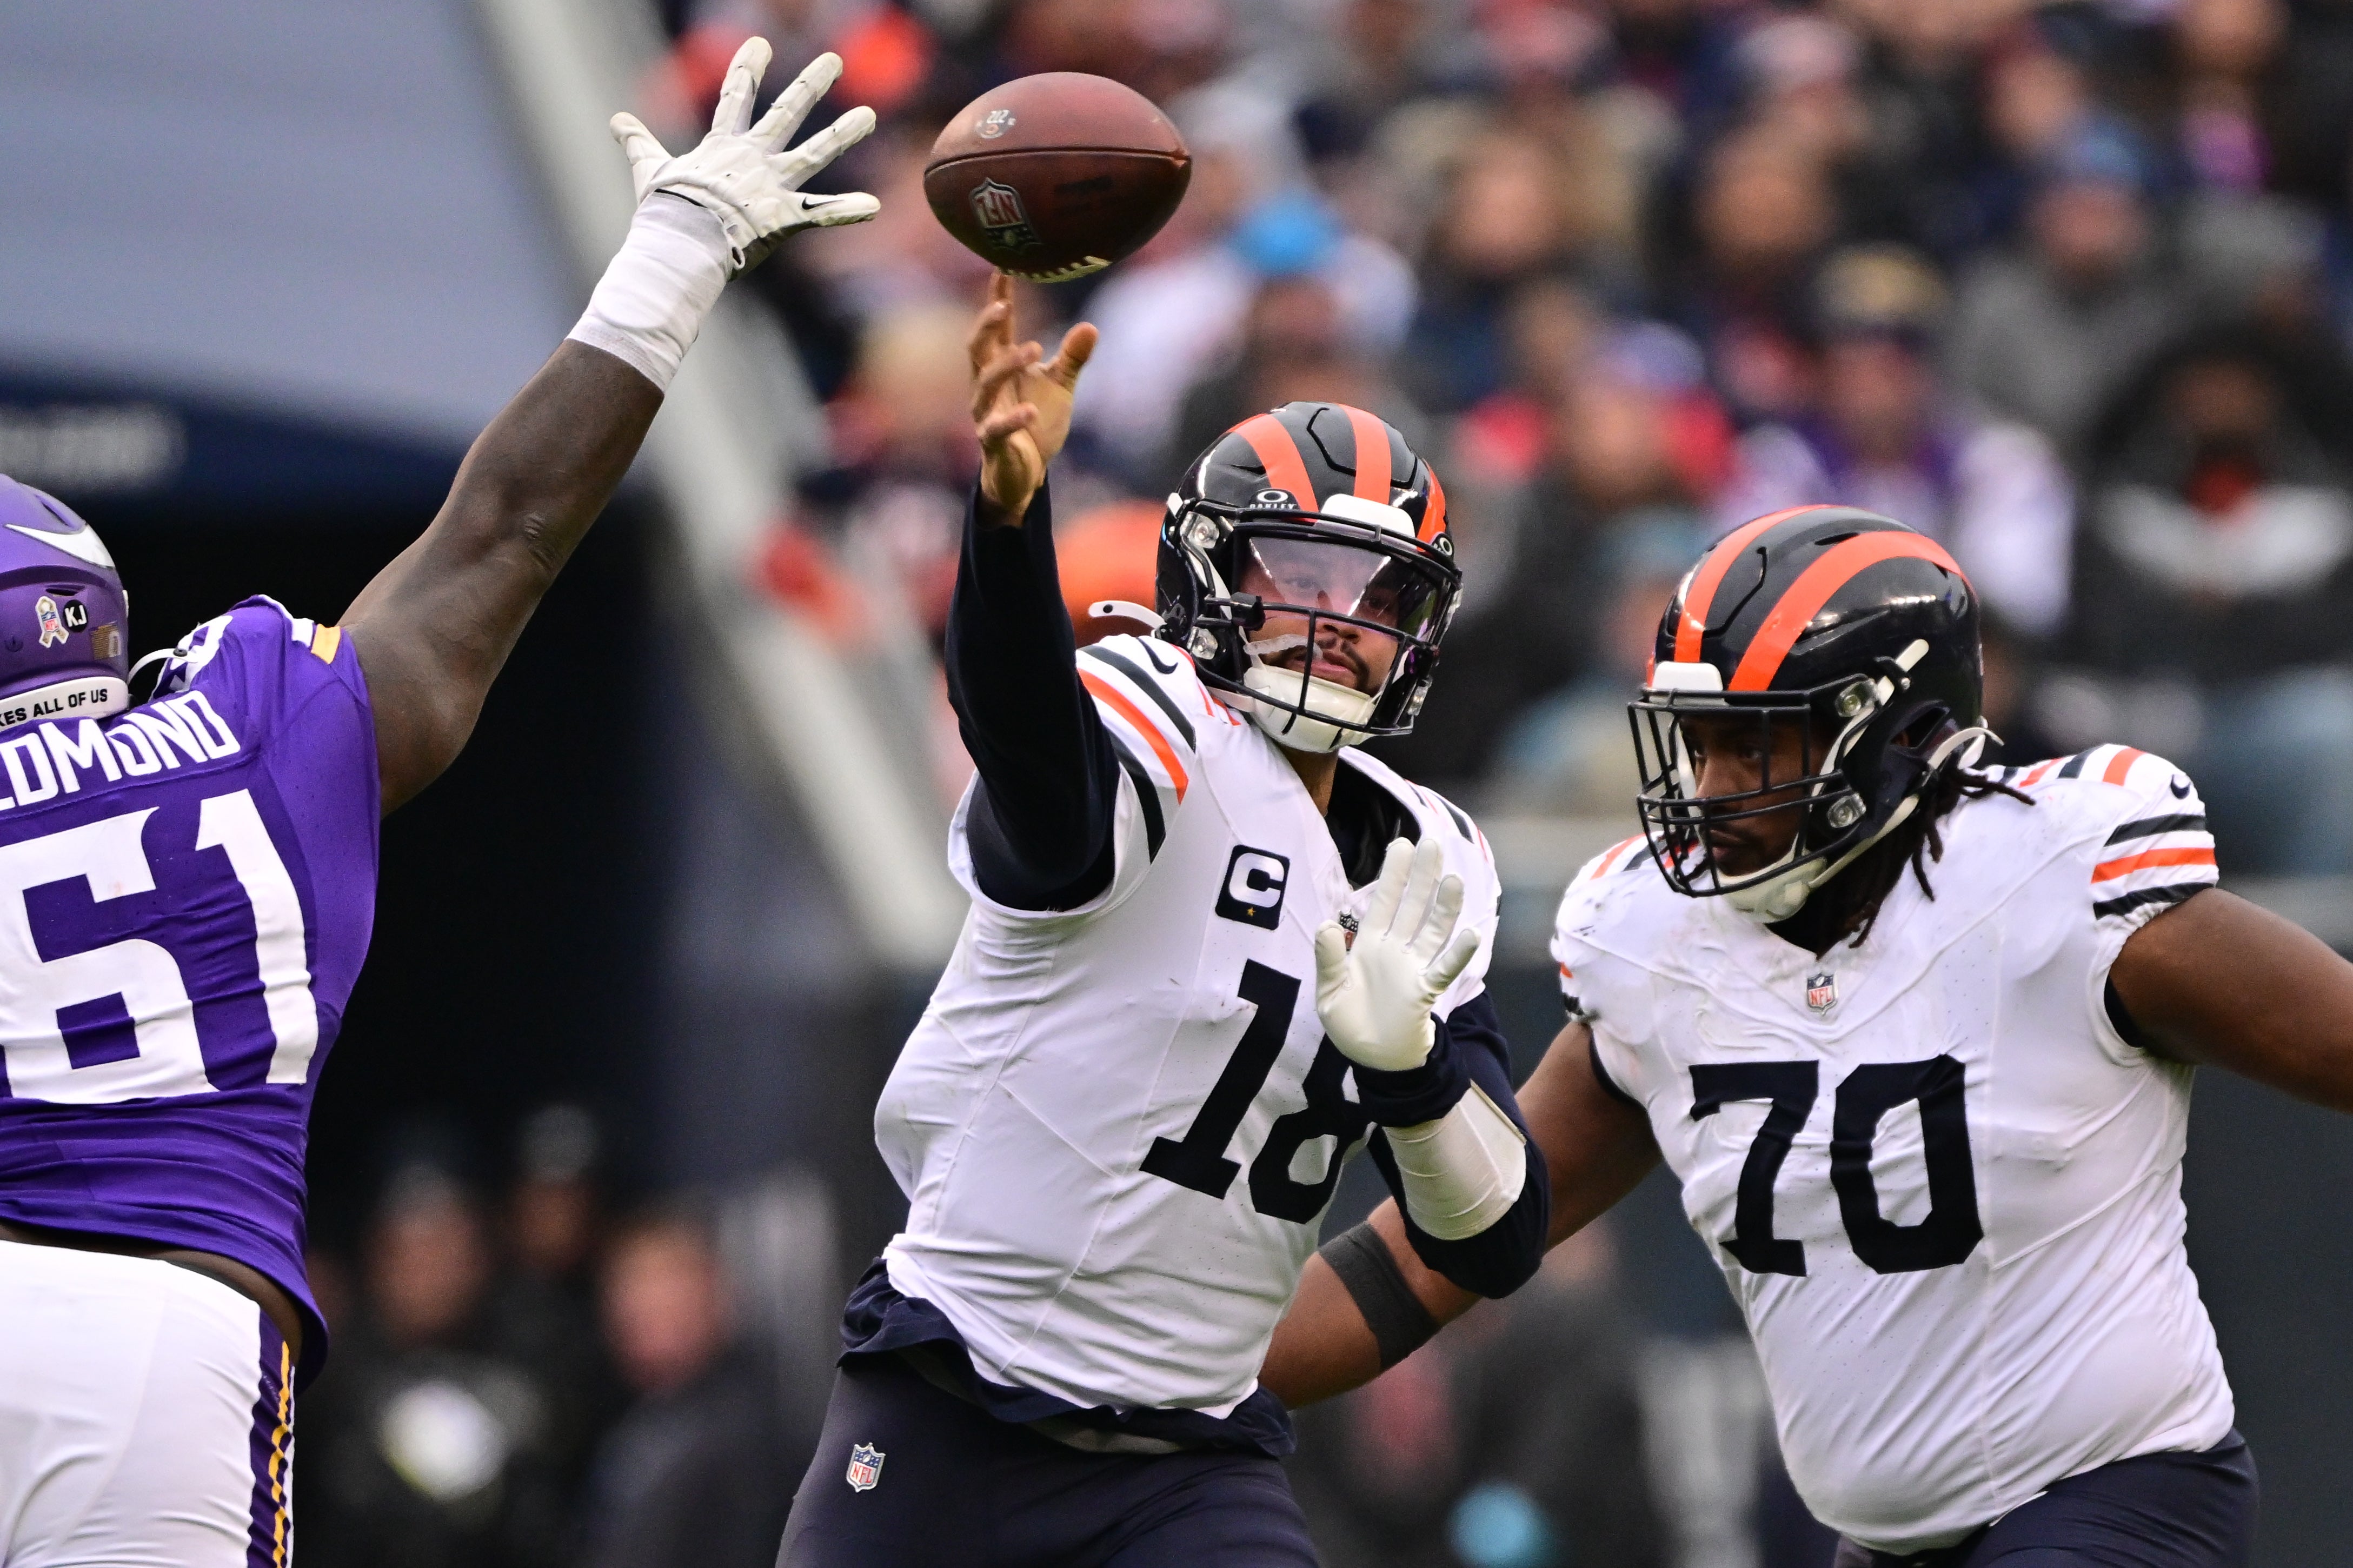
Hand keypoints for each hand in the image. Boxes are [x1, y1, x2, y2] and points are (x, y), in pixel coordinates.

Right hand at [608, 39, 879, 275]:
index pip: (736, 96)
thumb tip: (617, 121)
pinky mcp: (783, 218)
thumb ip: (639, 143)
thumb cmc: (662, 210)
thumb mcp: (649, 169)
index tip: (760, 44)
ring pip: (814, 154)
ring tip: (868, 115)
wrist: (677, 241)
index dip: (748, 68)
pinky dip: (847, 211)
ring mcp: (771, 187)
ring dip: (843, 134)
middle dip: (810, 84)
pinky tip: (873, 205)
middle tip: (833, 60)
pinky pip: (821, 215)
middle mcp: (753, 160)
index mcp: (723, 147)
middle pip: (787, 113)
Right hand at [968, 273, 1097, 524]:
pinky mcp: (992, 443)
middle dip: (987, 325)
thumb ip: (1072, 358)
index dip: (997, 299)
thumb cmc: (1036, 423)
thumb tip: (1091, 326)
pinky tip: (1030, 411)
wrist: (1025, 473)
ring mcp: (986, 413)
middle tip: (1005, 305)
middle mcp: (986, 386)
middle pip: (977, 348)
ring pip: (985, 384)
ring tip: (1034, 348)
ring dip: (1007, 365)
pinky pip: (996, 428)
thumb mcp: (1059, 386)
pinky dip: (1013, 419)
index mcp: (1000, 366)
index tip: (1002, 267)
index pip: (997, 328)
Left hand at [1314, 838, 1482, 1073]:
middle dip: (1422, 876)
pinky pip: (1443, 969)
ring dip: (1444, 907)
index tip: (1402, 844)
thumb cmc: (1350, 1021)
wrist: (1373, 1058)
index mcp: (1370, 944)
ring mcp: (1414, 968)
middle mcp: (1396, 949)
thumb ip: (1328, 959)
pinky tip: (1472, 933)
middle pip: (1412, 906)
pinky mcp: (1425, 991)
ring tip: (1455, 879)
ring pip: (1432, 930)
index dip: (1393, 875)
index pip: (1383, 902)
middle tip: (1433, 843)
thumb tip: (1325, 925)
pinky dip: (1458, 953)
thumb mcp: (1328, 992)